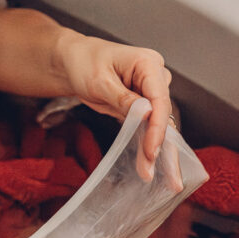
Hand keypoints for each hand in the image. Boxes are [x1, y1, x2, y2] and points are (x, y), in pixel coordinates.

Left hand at [62, 36, 173, 180]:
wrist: (74, 62)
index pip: (160, 99)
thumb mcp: (99, 81)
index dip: (157, 127)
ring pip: (159, 125)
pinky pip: (147, 127)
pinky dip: (146, 145)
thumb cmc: (84, 63)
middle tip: (165, 175)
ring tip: (151, 174)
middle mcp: (155, 76)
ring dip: (155, 150)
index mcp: (148, 63)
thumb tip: (146, 114)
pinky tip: (147, 166)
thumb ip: (123, 98)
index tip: (152, 150)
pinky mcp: (143, 104)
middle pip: (164, 114)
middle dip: (162, 145)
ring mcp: (150, 91)